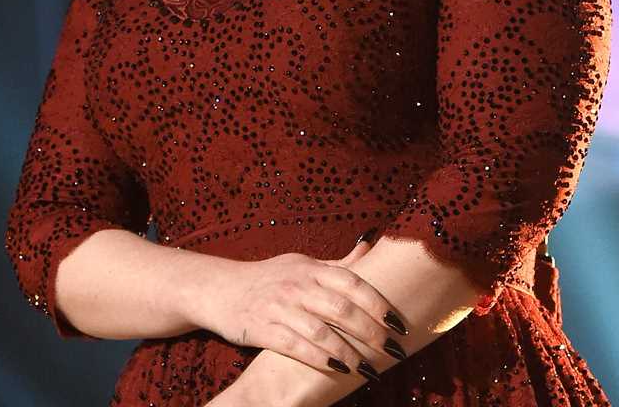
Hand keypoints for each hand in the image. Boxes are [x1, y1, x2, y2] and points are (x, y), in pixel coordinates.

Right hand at [197, 237, 407, 379]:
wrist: (219, 288)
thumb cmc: (268, 277)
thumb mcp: (301, 264)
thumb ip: (336, 264)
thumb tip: (369, 247)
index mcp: (310, 268)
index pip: (351, 281)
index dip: (377, 302)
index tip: (398, 322)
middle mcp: (297, 285)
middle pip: (341, 308)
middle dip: (371, 332)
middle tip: (393, 351)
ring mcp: (279, 307)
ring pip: (321, 331)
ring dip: (349, 353)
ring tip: (369, 369)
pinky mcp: (262, 329)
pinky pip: (296, 346)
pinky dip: (320, 359)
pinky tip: (338, 371)